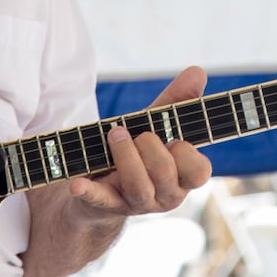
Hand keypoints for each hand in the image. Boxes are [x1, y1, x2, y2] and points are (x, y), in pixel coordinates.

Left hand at [66, 65, 213, 217]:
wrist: (103, 183)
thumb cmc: (140, 151)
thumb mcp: (157, 124)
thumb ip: (178, 101)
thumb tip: (197, 71)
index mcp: (183, 177)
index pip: (199, 171)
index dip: (186, 152)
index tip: (174, 139)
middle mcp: (165, 196)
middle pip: (164, 173)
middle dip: (148, 144)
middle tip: (135, 132)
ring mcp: (136, 204)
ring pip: (138, 186)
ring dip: (124, 154)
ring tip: (114, 134)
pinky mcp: (106, 205)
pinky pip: (99, 201)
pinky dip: (88, 191)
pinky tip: (76, 184)